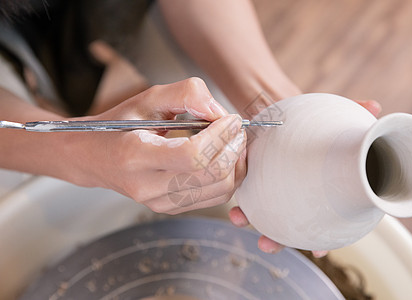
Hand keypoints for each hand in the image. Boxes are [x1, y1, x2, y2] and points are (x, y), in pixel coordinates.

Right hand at [68, 78, 246, 213]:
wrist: (94, 157)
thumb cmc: (119, 125)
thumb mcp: (147, 99)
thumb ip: (185, 95)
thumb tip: (219, 112)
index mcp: (136, 156)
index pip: (193, 156)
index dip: (220, 136)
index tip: (231, 119)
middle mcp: (147, 187)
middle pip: (211, 176)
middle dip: (234, 149)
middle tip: (237, 129)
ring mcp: (160, 202)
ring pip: (219, 191)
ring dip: (235, 164)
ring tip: (232, 142)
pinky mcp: (170, 208)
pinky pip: (214, 198)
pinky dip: (228, 177)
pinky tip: (223, 157)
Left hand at [229, 99, 381, 254]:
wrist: (291, 109)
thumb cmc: (318, 121)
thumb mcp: (335, 117)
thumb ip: (355, 114)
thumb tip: (377, 107)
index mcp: (320, 187)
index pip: (323, 219)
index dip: (321, 240)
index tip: (318, 253)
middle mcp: (297, 192)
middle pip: (289, 223)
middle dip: (278, 238)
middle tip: (267, 244)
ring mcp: (276, 184)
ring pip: (262, 208)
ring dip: (248, 217)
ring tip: (238, 218)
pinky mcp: (256, 172)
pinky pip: (245, 184)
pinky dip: (237, 190)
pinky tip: (229, 191)